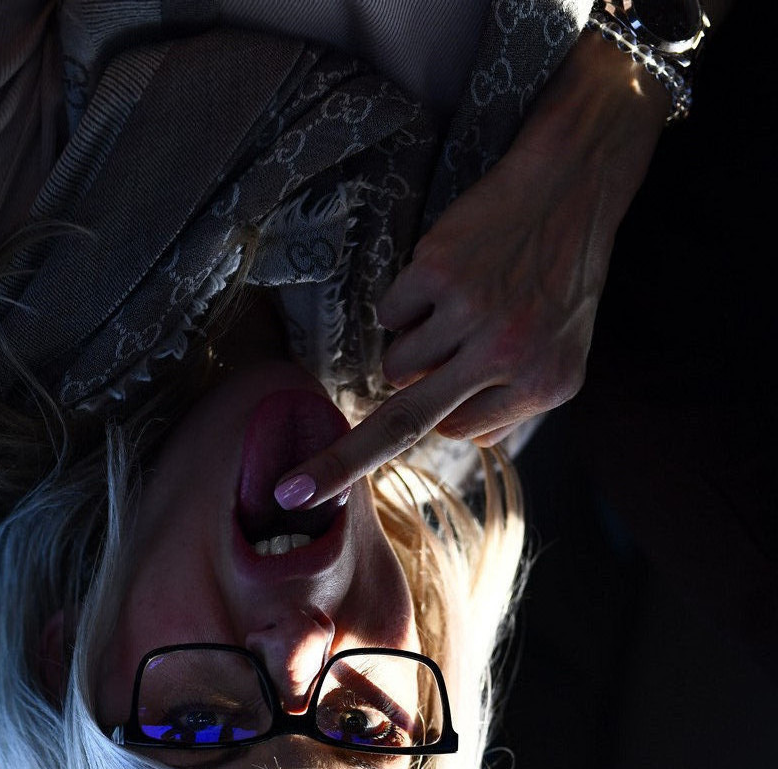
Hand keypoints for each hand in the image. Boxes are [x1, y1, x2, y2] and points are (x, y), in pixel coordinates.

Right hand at [274, 30, 668, 511]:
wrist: (576, 178)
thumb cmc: (561, 273)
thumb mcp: (562, 353)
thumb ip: (514, 402)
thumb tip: (454, 436)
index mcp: (545, 385)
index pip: (460, 433)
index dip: (445, 412)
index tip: (424, 420)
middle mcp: (510, 356)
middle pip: (405, 426)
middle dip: (341, 464)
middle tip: (291, 492)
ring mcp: (472, 313)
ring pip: (397, 367)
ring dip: (410, 345)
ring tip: (456, 304)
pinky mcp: (439, 271)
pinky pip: (389, 316)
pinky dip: (405, 302)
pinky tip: (445, 274)